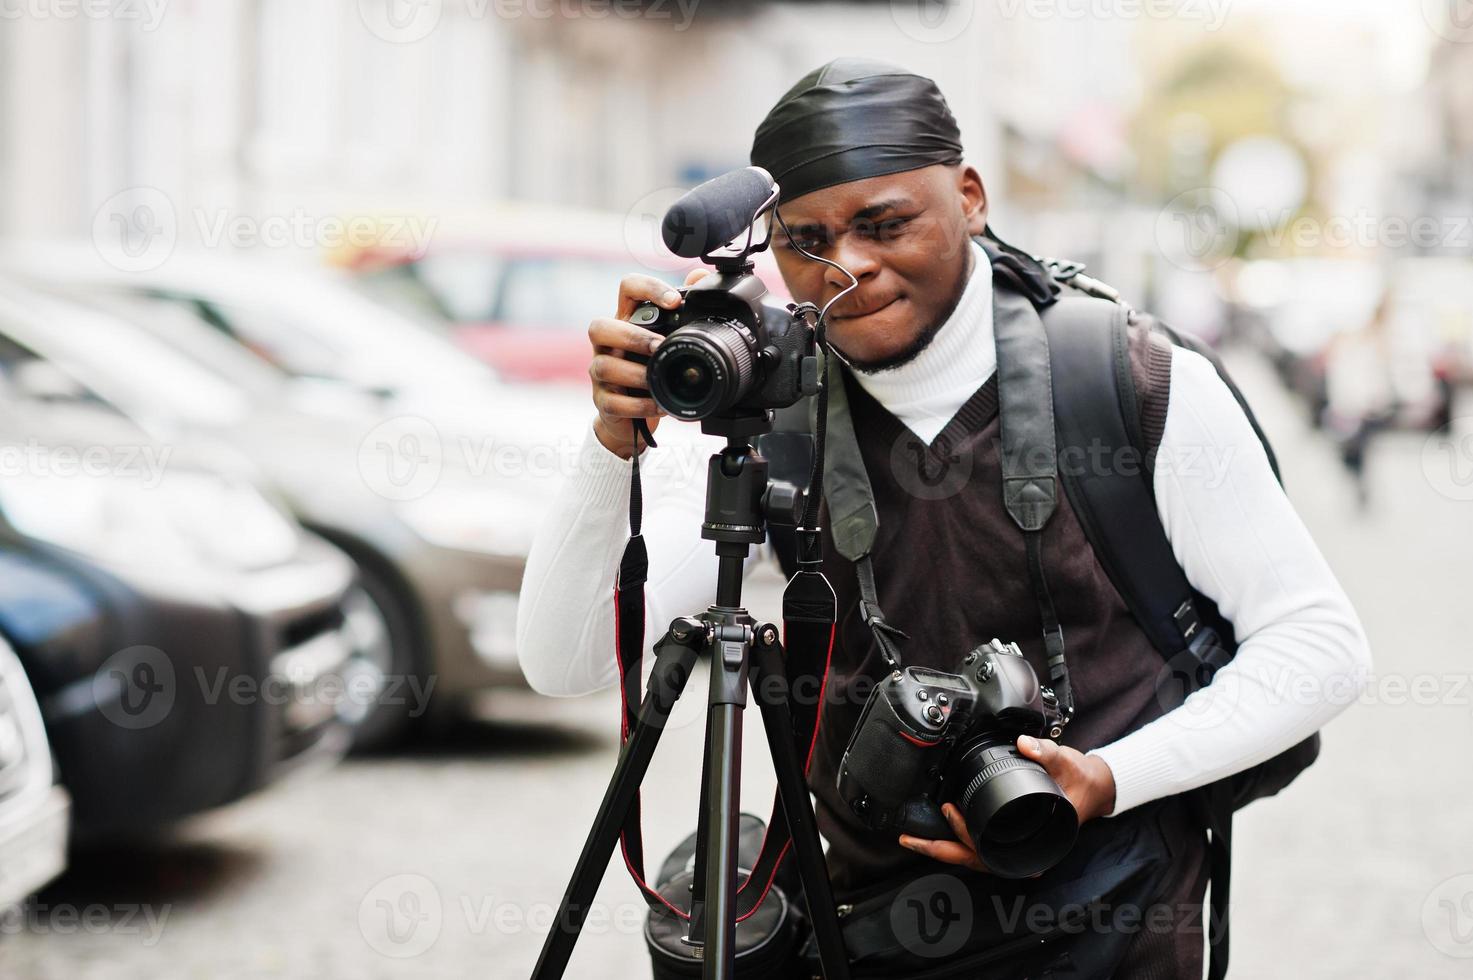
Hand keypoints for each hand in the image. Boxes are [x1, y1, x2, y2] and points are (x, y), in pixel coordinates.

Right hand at [588, 268, 706, 458]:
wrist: (632, 418)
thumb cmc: (650, 371)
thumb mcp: (667, 339)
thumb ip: (683, 310)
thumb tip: (699, 276)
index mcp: (626, 321)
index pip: (627, 289)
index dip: (648, 288)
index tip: (675, 302)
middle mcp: (608, 344)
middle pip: (599, 326)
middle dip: (632, 336)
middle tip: (660, 346)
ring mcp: (600, 373)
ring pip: (604, 366)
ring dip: (635, 374)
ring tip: (658, 382)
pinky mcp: (602, 401)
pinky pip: (613, 402)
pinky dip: (638, 405)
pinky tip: (659, 405)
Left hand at [896, 735, 1117, 871]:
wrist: (1096, 785)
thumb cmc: (1082, 783)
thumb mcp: (1068, 764)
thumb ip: (1047, 753)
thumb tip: (1024, 744)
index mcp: (1035, 841)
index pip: (991, 852)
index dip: (966, 836)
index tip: (949, 812)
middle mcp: (1021, 849)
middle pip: (973, 859)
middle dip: (939, 850)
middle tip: (908, 838)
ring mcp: (1014, 845)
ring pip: (973, 855)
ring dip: (945, 847)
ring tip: (914, 836)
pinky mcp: (1008, 834)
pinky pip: (979, 843)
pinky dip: (959, 837)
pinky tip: (940, 826)